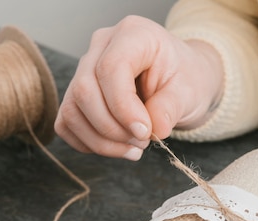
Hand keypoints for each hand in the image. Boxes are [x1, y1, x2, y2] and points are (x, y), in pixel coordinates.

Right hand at [54, 16, 223, 160]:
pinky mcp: (77, 95)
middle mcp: (102, 47)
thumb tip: (153, 129)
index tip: (145, 132)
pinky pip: (67, 123)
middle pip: (84, 91)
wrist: (180, 81)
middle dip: (112, 128)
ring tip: (134, 148)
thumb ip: (171, 107)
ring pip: (72, 110)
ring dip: (101, 141)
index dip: (123, 107)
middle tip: (142, 142)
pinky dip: (89, 143)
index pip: (110, 69)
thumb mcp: (190, 90)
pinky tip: (116, 147)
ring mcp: (85, 69)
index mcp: (133, 34)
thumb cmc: (185, 78)